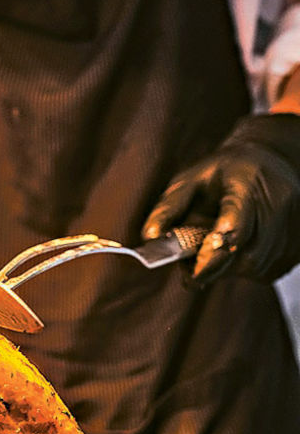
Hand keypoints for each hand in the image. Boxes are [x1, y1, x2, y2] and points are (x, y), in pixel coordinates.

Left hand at [142, 114, 299, 283]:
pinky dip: (243, 268)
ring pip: (254, 267)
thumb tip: (149, 238)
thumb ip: (169, 208)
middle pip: (244, 253)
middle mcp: (276, 204)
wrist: (271, 161)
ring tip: (213, 249)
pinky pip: (265, 271)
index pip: (235, 222)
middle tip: (189, 266)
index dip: (213, 250)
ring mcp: (291, 227)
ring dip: (227, 268)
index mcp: (247, 181)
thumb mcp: (191, 178)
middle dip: (212, 266)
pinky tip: (236, 249)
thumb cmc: (225, 172)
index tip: (191, 272)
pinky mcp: (296, 247)